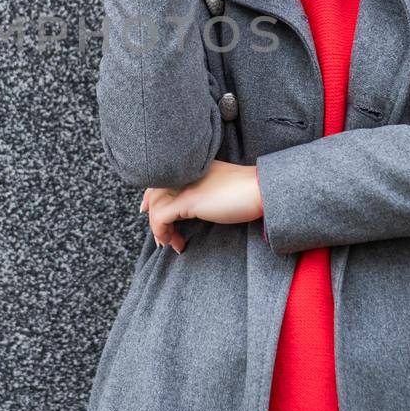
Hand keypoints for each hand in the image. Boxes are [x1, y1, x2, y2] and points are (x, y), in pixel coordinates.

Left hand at [140, 160, 263, 252]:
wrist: (263, 190)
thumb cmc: (248, 191)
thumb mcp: (220, 186)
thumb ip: (204, 190)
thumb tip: (193, 205)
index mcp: (192, 166)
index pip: (161, 177)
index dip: (150, 195)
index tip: (146, 210)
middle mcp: (185, 172)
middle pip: (154, 193)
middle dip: (152, 216)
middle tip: (162, 238)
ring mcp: (185, 184)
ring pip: (156, 206)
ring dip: (159, 229)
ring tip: (172, 244)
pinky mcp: (188, 200)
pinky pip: (161, 217)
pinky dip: (163, 233)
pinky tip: (176, 244)